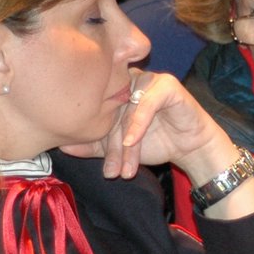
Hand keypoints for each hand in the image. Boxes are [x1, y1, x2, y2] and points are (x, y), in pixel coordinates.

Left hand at [61, 69, 232, 180]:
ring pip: (128, 112)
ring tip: (125, 168)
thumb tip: (63, 146)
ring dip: (126, 144)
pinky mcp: (167, 84)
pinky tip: (132, 142)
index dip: (98, 143)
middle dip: (112, 149)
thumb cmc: (156, 142)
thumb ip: (93, 146)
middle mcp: (129, 81)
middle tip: (112, 174)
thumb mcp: (119, 148)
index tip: (102, 170)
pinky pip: (148, 103)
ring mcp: (148, 80)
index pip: (99, 115)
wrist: (191, 149)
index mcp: (115, 91)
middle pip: (112, 114)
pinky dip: (138, 124)